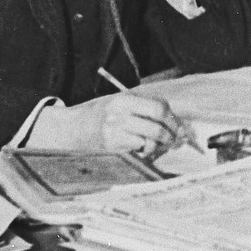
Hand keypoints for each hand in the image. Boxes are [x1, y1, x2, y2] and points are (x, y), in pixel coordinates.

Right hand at [26, 91, 181, 158]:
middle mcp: (121, 113)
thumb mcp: (119, 103)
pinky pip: (141, 149)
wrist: (72, 128)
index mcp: (124, 99)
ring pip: (153, 138)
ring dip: (161, 145)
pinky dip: (147, 151)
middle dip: (172, 133)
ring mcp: (117, 129)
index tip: (178, 126)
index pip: (159, 106)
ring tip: (159, 145)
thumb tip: (174, 122)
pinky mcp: (114, 144)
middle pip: (159, 123)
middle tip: (174, 139)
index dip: (173, 118)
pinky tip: (141, 150)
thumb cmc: (100, 116)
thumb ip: (143, 109)